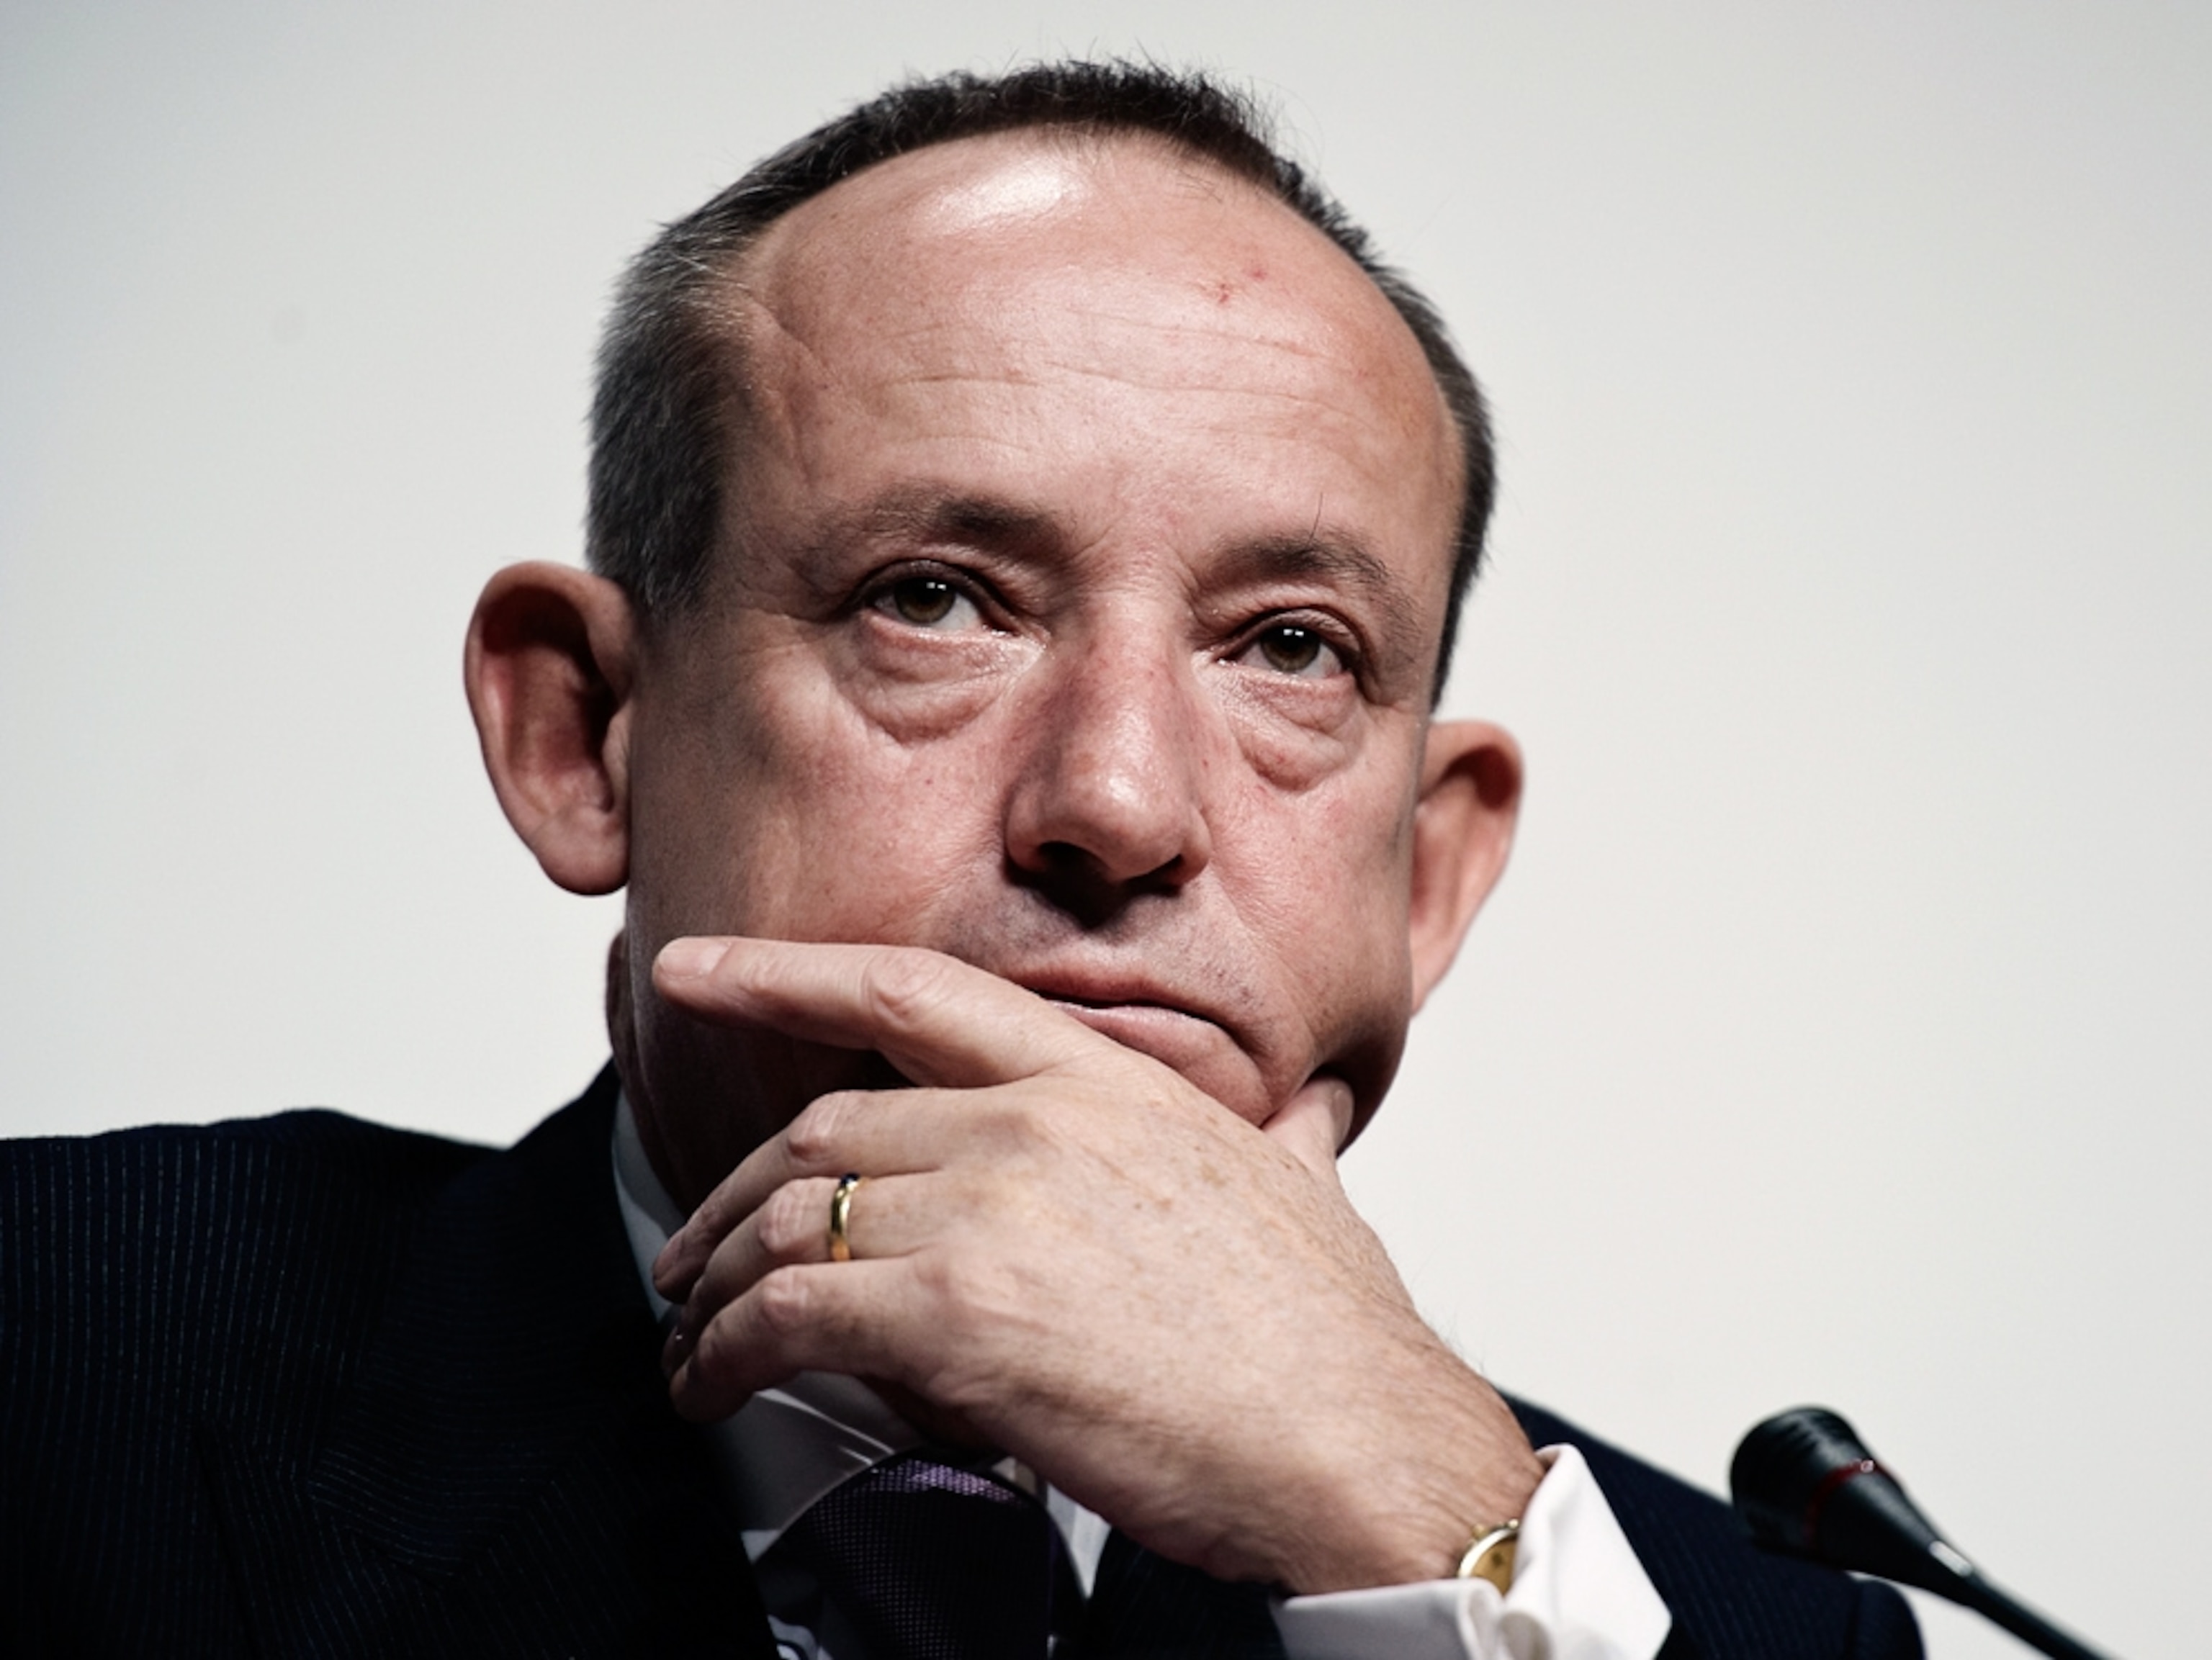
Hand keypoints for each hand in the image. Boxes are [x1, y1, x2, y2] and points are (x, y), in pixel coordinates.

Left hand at [648, 936, 1543, 1592]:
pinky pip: (789, 1315)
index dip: (783, 975)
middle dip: (734, 1195)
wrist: (1359, 1441)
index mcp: (1104, 1082)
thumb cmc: (1331, 1337)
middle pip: (825, 1129)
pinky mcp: (958, 1316)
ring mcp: (993, 1211)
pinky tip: (710, 1385)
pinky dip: (723, 1351)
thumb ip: (1284, 1135)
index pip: (909, 990)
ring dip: (716, 1287)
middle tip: (694, 1252)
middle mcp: (1035, 1123)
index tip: (699, 968)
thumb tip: (1308, 1114)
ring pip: (791, 1222)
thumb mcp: (1305, 1190)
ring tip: (692, 1339)